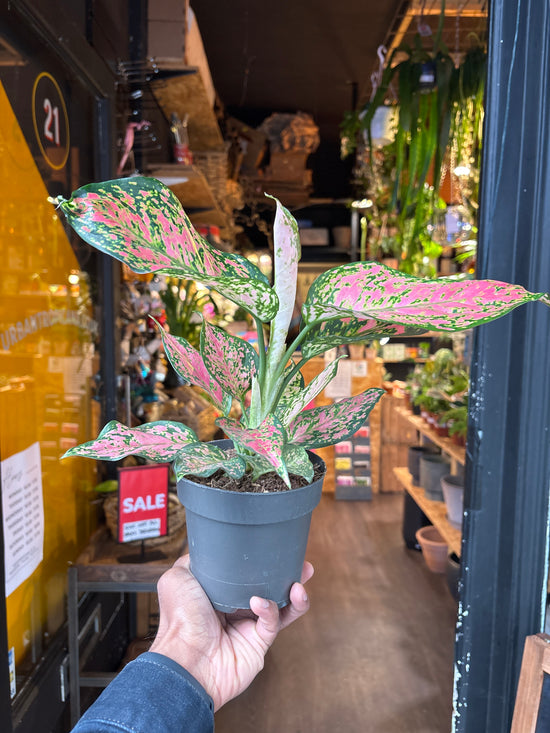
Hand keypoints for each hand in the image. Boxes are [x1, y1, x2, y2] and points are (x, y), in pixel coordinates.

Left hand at [149, 554, 313, 710]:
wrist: (184, 659)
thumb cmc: (179, 620)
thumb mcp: (178, 578)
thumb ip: (195, 562)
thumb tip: (208, 550)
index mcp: (220, 594)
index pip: (248, 576)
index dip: (263, 564)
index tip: (276, 550)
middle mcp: (237, 611)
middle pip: (270, 590)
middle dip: (289, 578)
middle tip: (303, 566)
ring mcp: (249, 629)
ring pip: (280, 608)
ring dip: (294, 595)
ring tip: (300, 583)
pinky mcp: (258, 646)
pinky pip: (272, 623)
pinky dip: (269, 609)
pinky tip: (260, 602)